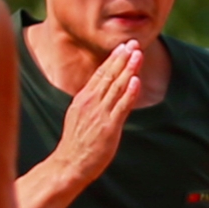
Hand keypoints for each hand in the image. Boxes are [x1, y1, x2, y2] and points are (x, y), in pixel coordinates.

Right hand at [53, 38, 146, 187]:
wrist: (70, 164)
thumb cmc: (76, 143)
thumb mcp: (79, 116)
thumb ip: (91, 103)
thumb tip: (101, 92)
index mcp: (83, 99)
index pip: (100, 73)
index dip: (113, 59)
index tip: (123, 47)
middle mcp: (91, 102)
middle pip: (109, 75)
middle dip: (122, 58)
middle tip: (133, 43)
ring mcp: (100, 114)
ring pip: (117, 87)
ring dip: (128, 69)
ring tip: (138, 54)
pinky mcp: (109, 127)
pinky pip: (121, 107)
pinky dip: (129, 93)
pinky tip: (136, 81)